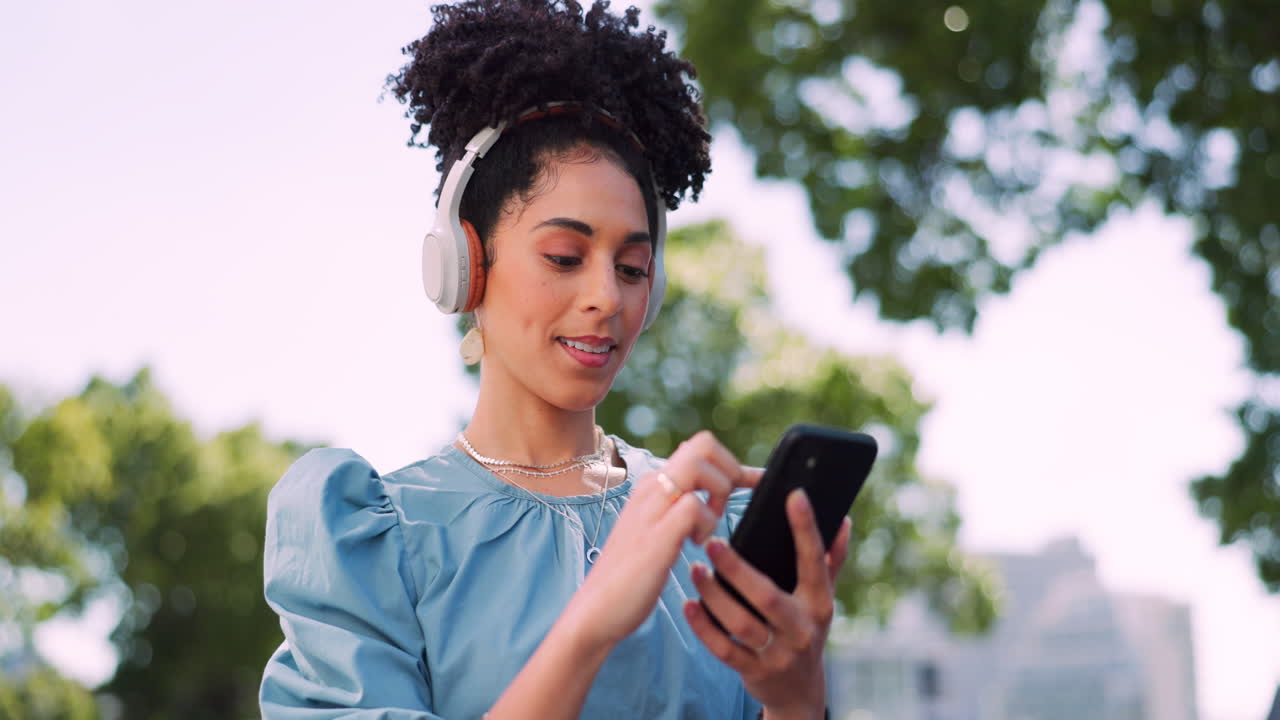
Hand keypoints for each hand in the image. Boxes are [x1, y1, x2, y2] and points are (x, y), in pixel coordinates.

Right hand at [563, 431, 758, 650]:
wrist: (594, 612)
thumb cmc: (631, 577)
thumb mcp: (657, 531)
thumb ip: (678, 507)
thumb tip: (709, 486)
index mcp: (653, 485)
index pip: (700, 446)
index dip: (731, 463)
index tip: (749, 488)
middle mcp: (651, 488)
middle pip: (704, 444)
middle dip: (730, 471)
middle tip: (724, 509)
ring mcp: (651, 509)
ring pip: (698, 465)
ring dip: (718, 494)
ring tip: (707, 528)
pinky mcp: (656, 536)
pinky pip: (695, 506)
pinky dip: (708, 524)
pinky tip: (696, 545)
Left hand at [683, 489, 851, 719]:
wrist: (798, 692)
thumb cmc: (805, 630)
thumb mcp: (822, 599)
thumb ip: (831, 560)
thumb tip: (841, 519)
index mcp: (819, 603)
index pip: (814, 561)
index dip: (806, 529)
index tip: (793, 496)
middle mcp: (801, 628)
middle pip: (767, 596)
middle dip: (737, 569)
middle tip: (711, 542)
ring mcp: (777, 653)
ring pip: (741, 623)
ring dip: (714, 596)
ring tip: (694, 570)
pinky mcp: (754, 671)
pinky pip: (724, 650)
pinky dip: (704, 628)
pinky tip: (688, 606)